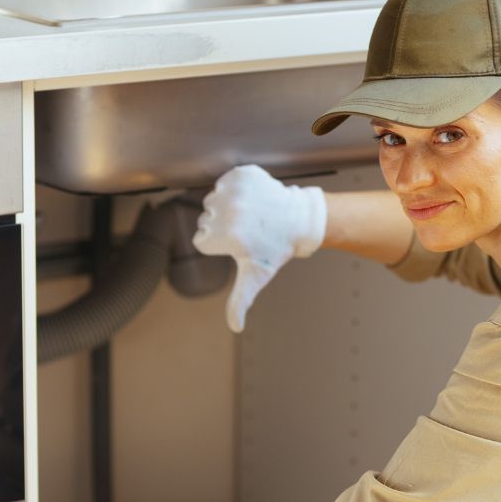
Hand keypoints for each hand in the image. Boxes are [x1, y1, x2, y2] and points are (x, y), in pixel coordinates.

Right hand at [192, 165, 326, 332]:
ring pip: (214, 199)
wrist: (299, 220)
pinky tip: (252, 199)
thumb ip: (239, 301)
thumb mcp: (255, 276)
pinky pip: (225, 181)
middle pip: (206, 219)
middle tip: (248, 230)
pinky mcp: (243, 173)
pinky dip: (235, 188)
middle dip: (222, 226)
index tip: (240, 244)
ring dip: (227, 207)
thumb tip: (235, 327)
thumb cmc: (275, 250)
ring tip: (251, 215)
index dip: (218, 245)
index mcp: (227, 236)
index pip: (201, 241)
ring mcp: (236, 189)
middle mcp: (230, 210)